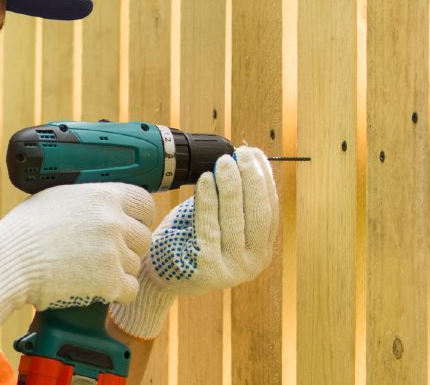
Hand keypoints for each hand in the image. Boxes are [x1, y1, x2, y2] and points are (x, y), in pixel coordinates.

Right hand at [0, 182, 154, 335]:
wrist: (10, 262)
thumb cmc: (24, 232)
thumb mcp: (57, 198)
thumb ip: (87, 200)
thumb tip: (99, 203)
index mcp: (102, 195)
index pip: (144, 203)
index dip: (140, 217)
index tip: (134, 225)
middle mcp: (113, 221)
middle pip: (143, 237)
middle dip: (128, 247)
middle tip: (105, 254)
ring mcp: (114, 252)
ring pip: (135, 264)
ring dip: (118, 270)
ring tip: (90, 271)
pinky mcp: (110, 281)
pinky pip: (130, 289)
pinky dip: (116, 292)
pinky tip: (97, 287)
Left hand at [109, 147, 280, 339]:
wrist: (159, 275)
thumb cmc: (188, 240)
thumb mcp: (218, 220)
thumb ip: (234, 198)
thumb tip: (246, 158)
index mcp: (261, 251)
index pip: (270, 211)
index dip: (264, 180)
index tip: (256, 155)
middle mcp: (252, 264)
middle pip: (259, 214)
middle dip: (252, 180)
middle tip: (241, 154)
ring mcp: (232, 270)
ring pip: (235, 219)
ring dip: (231, 186)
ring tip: (223, 162)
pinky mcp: (207, 270)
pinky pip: (210, 227)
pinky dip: (208, 201)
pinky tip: (206, 180)